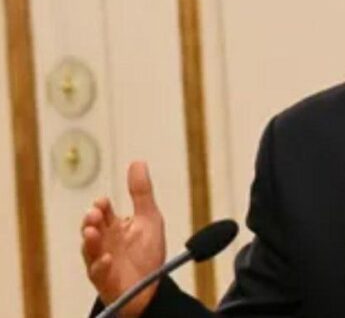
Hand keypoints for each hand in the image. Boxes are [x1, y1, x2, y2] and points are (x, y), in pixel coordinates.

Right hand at [81, 161, 165, 316]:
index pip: (103, 212)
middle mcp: (104, 242)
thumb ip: (141, 192)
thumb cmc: (145, 252)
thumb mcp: (149, 218)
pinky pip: (99, 273)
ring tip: (91, 232)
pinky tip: (106, 258)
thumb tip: (137, 161)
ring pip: (89, 250)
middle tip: (94, 214)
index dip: (101, 206)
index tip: (103, 202)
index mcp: (114, 226)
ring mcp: (102, 261)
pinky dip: (101, 265)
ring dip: (89, 241)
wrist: (150, 286)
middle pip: (92, 228)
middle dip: (91, 221)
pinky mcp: (105, 280)